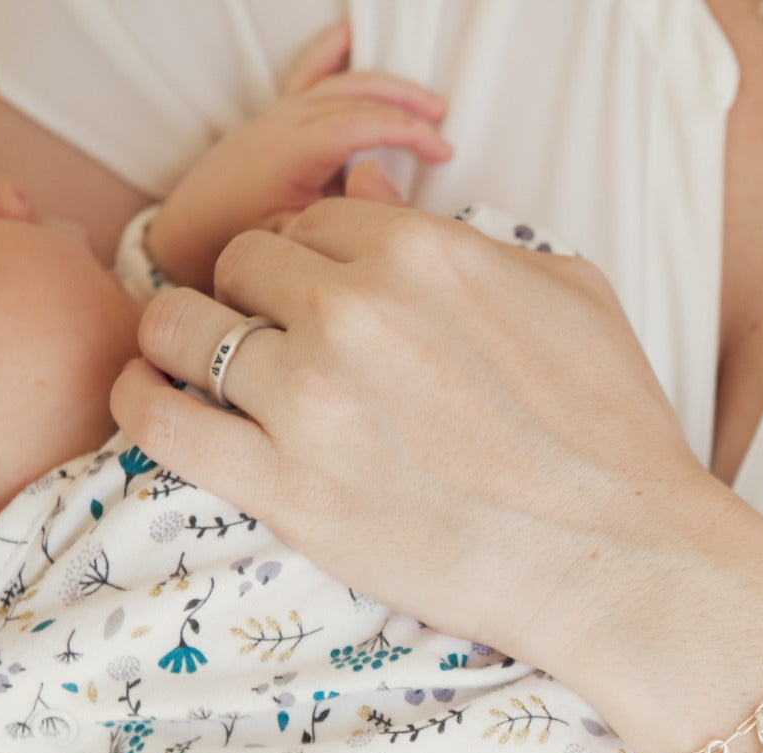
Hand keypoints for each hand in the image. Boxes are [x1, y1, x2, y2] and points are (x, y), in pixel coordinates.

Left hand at [113, 198, 707, 672]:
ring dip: (189, 343)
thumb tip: (374, 183)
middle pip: (242, 265)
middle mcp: (360, 310)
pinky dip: (144, 402)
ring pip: (186, 330)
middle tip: (273, 344)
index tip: (308, 300)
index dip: (305, 260)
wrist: (618, 558)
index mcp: (426, 252)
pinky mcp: (291, 489)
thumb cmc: (612, 434)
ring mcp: (318, 399)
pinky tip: (156, 401)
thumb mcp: (569, 293)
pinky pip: (164, 420)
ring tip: (200, 371)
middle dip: (253, 297)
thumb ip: (467, 234)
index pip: (310, 220)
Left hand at [145, 24, 450, 290]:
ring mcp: (279, 113)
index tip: (442, 150)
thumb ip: (336, 217)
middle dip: (407, 104)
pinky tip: (351, 38)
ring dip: (387, 86)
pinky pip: (308, 74)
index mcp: (292, 151)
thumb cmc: (241, 242)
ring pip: (341, 84)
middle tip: (443, 124)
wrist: (190, 232)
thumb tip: (372, 185)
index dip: (408, 133)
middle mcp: (285, 122)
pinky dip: (332, 53)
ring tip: (426, 102)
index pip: (362, 126)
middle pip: (358, 96)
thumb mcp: (295, 239)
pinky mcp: (275, 116)